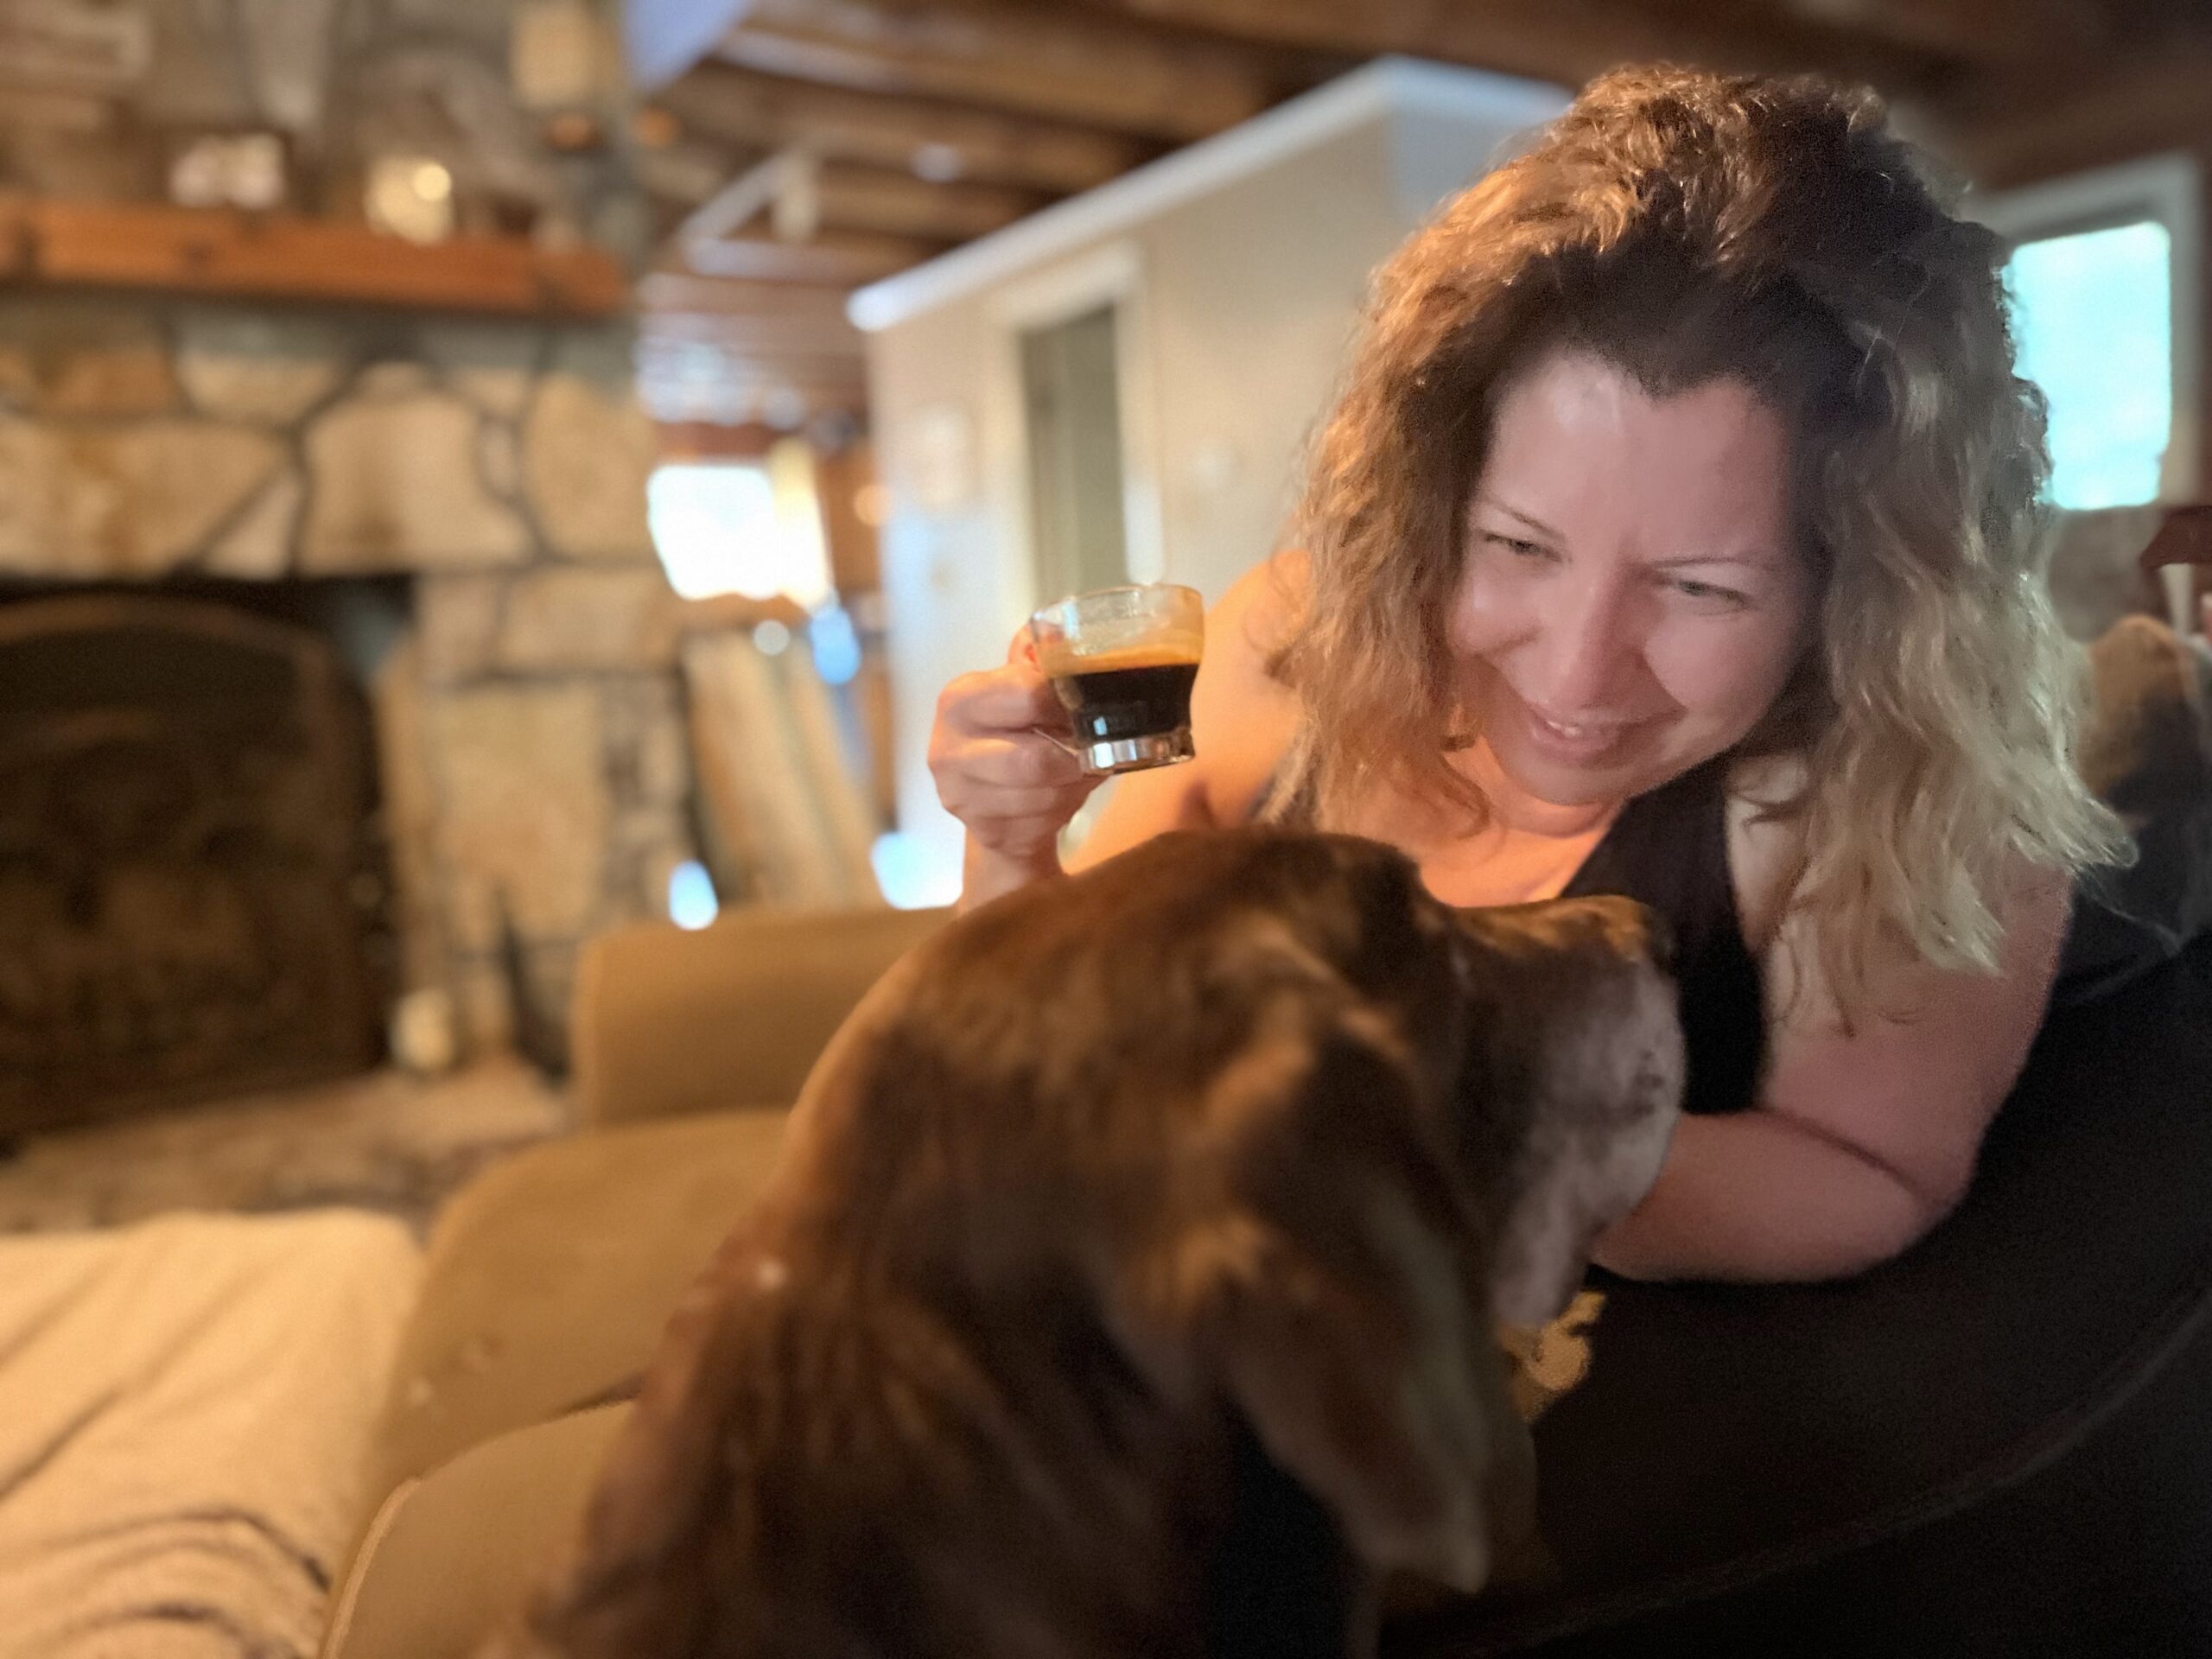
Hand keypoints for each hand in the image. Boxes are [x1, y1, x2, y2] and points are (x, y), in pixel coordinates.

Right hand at [929, 629, 1100, 877]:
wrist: (992, 796)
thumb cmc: (1016, 730)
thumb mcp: (1021, 687)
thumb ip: (1038, 658)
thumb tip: (1062, 630)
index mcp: (960, 699)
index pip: (1028, 694)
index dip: (1068, 702)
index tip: (1084, 707)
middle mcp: (947, 749)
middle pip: (1036, 760)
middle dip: (1076, 757)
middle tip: (1090, 749)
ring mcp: (961, 796)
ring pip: (1047, 795)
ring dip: (1075, 784)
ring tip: (1077, 770)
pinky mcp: (984, 831)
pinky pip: (1044, 823)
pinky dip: (1065, 809)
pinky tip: (1060, 795)